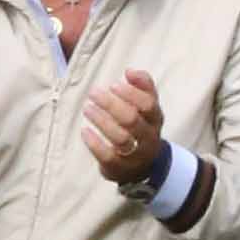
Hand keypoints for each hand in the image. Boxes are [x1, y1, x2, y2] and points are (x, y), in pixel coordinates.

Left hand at [82, 69, 168, 191]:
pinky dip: (95, 143)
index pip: (148, 105)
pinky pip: (108, 156)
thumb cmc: (141, 127)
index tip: (113, 85)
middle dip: (111, 104)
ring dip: (102, 121)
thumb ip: (143, 86)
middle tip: (93, 93)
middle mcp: (148, 138)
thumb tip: (129, 71)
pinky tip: (84, 131)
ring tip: (87, 108)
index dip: (131, 94)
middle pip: (131, 120)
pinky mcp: (120, 168)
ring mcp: (135, 155)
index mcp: (155, 120)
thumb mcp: (148, 107)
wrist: (144, 165)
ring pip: (120, 138)